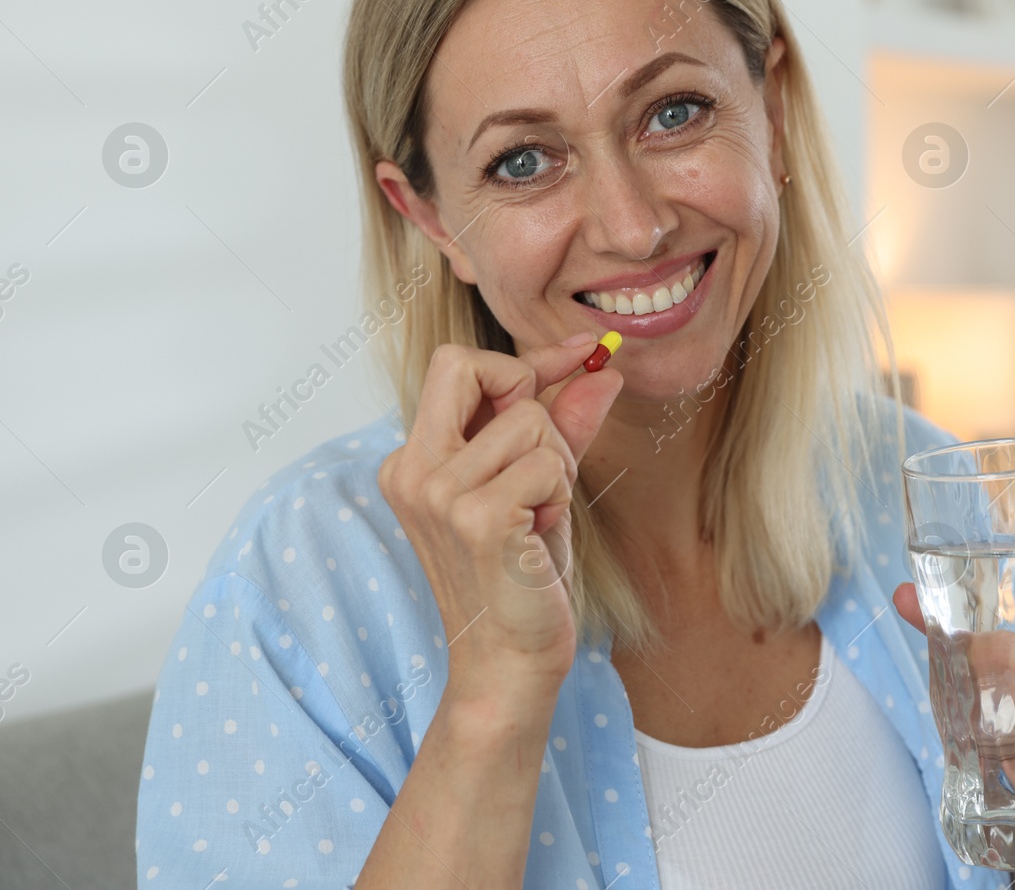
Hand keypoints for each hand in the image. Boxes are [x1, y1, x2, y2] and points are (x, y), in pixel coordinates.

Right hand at [378, 337, 622, 697]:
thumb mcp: (540, 486)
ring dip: (554, 466)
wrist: (510, 662)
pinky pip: (547, 464)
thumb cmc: (522, 577)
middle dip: (526, 395)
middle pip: (469, 365)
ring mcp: (439, 493)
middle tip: (540, 464)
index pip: (458, 365)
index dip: (528, 358)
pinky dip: (559, 496)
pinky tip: (539, 536)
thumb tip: (602, 368)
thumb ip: (564, 424)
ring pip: (530, 420)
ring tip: (536, 517)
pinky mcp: (477, 518)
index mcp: (413, 460)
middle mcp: (413, 469)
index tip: (582, 352)